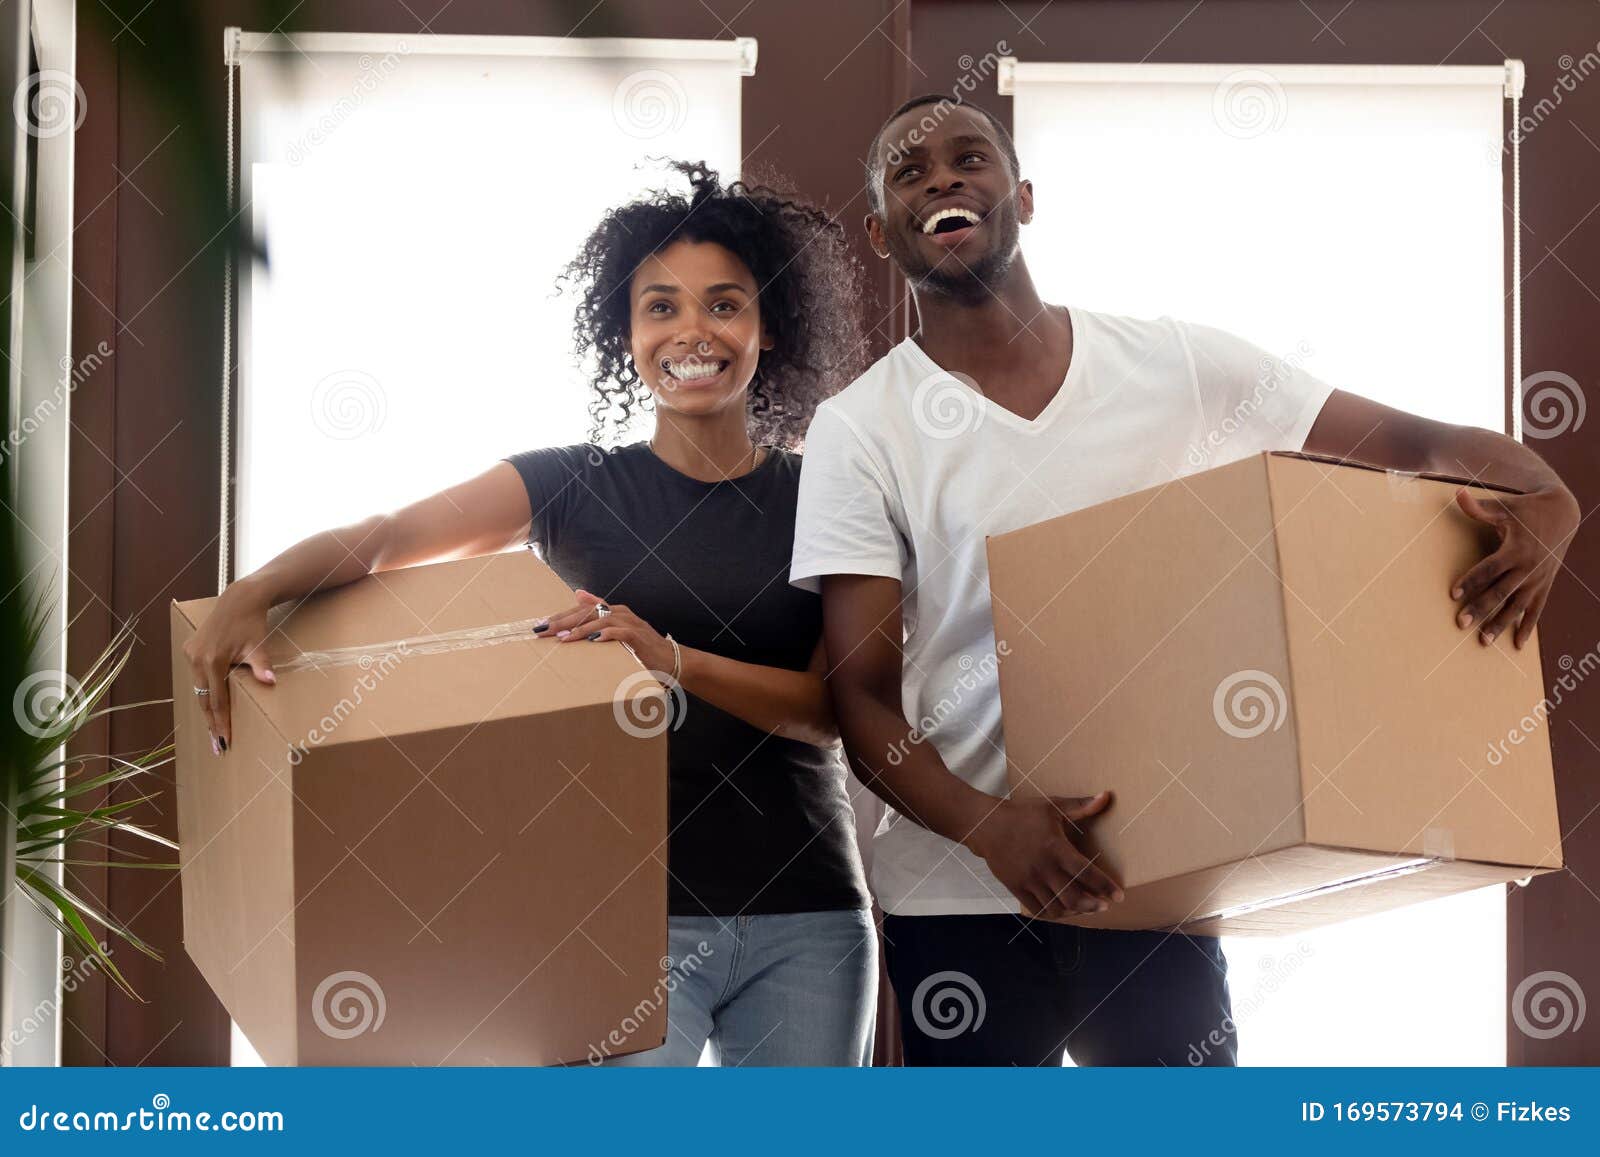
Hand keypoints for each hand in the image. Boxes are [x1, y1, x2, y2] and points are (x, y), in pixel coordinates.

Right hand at [181, 581, 277, 753]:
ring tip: (214, 732)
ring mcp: (190, 654)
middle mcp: (197, 659)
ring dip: (206, 709)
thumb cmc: (252, 624)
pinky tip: (209, 706)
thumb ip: (262, 666)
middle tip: (218, 747)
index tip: (224, 741)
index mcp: (213, 661)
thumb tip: (271, 683)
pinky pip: (196, 677)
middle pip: (204, 699)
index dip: (222, 722)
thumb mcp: (259, 646)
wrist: (239, 600)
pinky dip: (203, 692)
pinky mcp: (189, 649)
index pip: (218, 700)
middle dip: (212, 724)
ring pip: (199, 689)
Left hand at [534, 589, 675, 674]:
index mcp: (614, 611)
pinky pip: (620, 632)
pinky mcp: (638, 637)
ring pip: (600, 620)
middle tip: (542, 630)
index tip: (540, 624)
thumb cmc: (642, 649)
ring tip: (562, 637)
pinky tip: (592, 640)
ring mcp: (630, 624)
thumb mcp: (619, 632)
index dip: (561, 615)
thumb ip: (600, 618)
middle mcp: (621, 613)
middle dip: (563, 621)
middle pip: (587, 612)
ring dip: (580, 628)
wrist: (672, 660)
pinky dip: (606, 635)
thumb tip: (578, 596)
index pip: (582, 609)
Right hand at [966, 791, 1123, 919]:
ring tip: (1085, 907)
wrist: (987, 825)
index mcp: (1055, 848)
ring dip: (1075, 912)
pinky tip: (1062, 909)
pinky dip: (1054, 914)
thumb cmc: (1022, 814)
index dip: (1105, 887)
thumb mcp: (1052, 806)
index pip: (1086, 872)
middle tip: (1104, 905)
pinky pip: (1038, 910)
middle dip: (1093, 906)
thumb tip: (1106, 796)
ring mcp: (1029, 880)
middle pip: (1073, 898)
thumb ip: (1080, 806)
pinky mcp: (1017, 887)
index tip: (1119, 896)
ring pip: (1057, 907)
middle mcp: (1043, 868)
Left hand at [1452, 485, 1579, 648]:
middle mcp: (1528, 567)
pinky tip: (1517, 645)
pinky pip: (1535, 610)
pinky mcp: (1545, 585)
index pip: (1489, 569)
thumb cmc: (1526, 509)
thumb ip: (1479, 507)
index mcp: (1516, 549)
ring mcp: (1538, 579)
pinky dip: (1527, 627)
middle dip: (1480, 608)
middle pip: (1500, 592)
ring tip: (1483, 642)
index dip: (1470, 581)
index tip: (1453, 594)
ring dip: (1500, 624)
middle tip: (1460, 623)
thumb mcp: (1504, 507)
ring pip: (1517, 606)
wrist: (1563, 513)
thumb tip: (1457, 493)